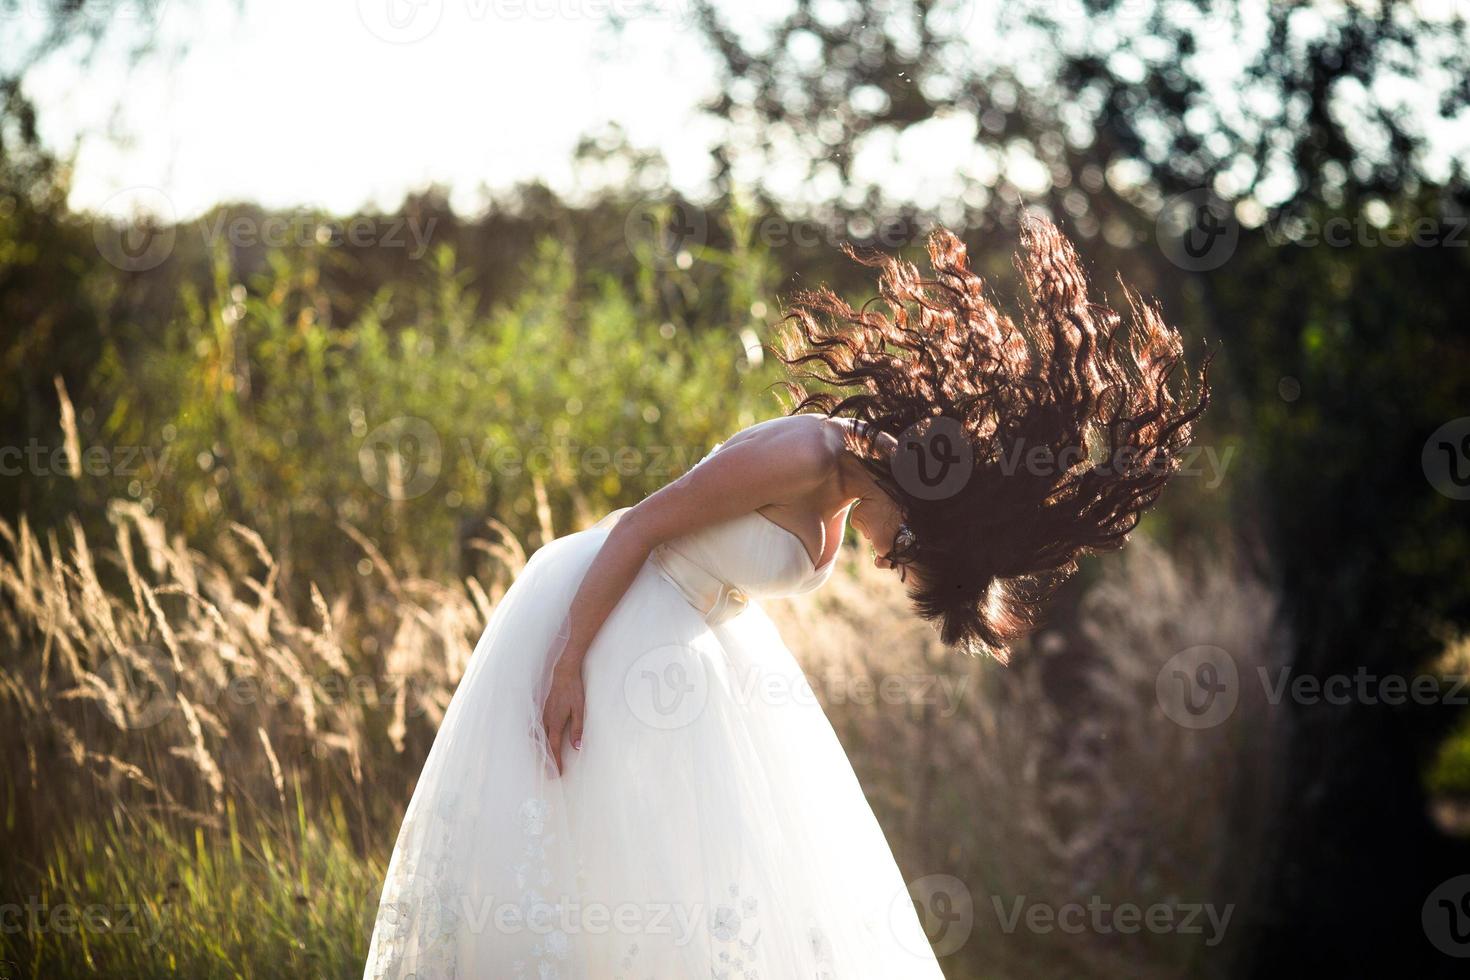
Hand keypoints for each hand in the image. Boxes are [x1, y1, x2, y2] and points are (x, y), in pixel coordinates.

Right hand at [541, 657, 584, 774]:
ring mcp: (543, 715)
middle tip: (549, 773)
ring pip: (538, 738)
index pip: (553, 747)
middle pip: (543, 745)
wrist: (564, 673)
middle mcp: (546, 721)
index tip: (557, 772)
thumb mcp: (579, 710)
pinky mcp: (543, 711)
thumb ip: (577, 729)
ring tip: (542, 762)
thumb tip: (577, 747)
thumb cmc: (573, 690)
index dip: (555, 761)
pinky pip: (537, 729)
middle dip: (546, 760)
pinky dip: (536, 740)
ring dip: (540, 751)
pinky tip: (537, 742)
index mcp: (556, 723)